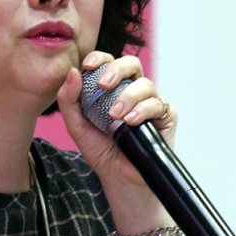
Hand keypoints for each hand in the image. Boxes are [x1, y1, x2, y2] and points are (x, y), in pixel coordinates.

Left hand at [56, 52, 176, 187]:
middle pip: (131, 63)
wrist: (119, 177)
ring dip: (128, 96)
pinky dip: (143, 110)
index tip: (88, 65)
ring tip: (115, 116)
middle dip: (117, 69)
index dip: (100, 58)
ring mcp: (150, 102)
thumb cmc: (100, 150)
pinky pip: (158, 104)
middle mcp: (133, 91)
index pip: (108, 62)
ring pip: (145, 84)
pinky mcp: (166, 117)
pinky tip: (130, 122)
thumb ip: (69, 100)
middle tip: (103, 85)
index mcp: (112, 88)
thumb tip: (73, 72)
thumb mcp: (77, 126)